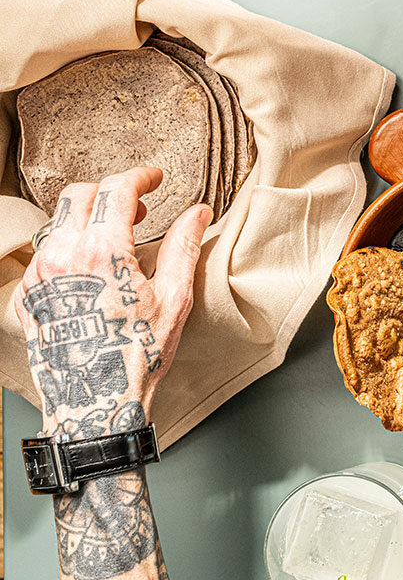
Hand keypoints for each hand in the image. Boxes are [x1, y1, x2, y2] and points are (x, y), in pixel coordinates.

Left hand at [14, 167, 210, 439]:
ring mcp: (38, 277)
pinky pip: (44, 254)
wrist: (96, 403)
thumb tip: (198, 214)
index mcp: (102, 254)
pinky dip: (70, 249)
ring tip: (117, 241)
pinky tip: (93, 270)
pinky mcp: (26, 295)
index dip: (139, 176)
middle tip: (138, 208)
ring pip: (58, 223)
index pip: (116, 190)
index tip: (152, 177)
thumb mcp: (174, 298)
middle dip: (110, 193)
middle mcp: (61, 258)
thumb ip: (185, 246)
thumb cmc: (138, 356)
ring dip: (88, 221)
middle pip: (79, 196)